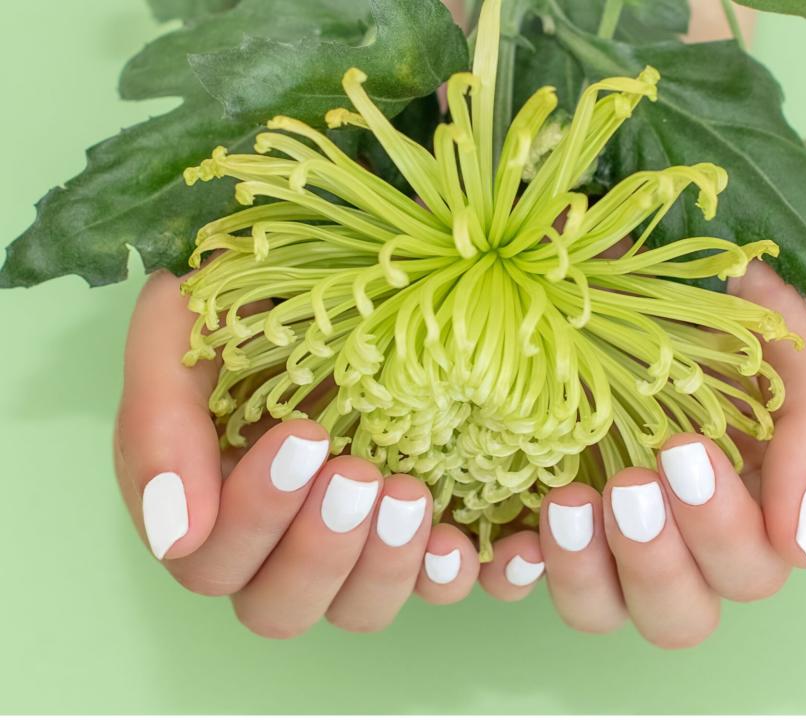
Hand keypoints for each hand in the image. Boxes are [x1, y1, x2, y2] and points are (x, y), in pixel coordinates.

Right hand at [114, 272, 480, 637]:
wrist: (338, 260)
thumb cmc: (250, 296)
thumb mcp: (182, 332)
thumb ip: (160, 423)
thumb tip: (178, 536)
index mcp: (208, 501)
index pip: (210, 561)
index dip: (253, 518)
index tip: (301, 438)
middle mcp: (276, 537)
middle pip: (281, 608)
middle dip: (319, 551)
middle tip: (357, 475)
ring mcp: (353, 538)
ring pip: (358, 610)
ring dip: (384, 569)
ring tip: (411, 496)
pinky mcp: (420, 525)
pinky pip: (439, 584)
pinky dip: (453, 575)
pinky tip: (465, 538)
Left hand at [475, 262, 805, 646]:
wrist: (626, 270)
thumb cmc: (717, 318)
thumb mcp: (791, 355)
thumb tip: (805, 549)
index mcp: (741, 515)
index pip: (747, 570)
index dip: (722, 532)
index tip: (686, 451)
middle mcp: (673, 545)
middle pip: (676, 617)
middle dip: (654, 561)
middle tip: (631, 486)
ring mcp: (598, 540)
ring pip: (599, 613)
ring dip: (583, 574)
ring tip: (566, 504)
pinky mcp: (534, 520)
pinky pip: (515, 584)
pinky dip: (514, 574)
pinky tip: (514, 538)